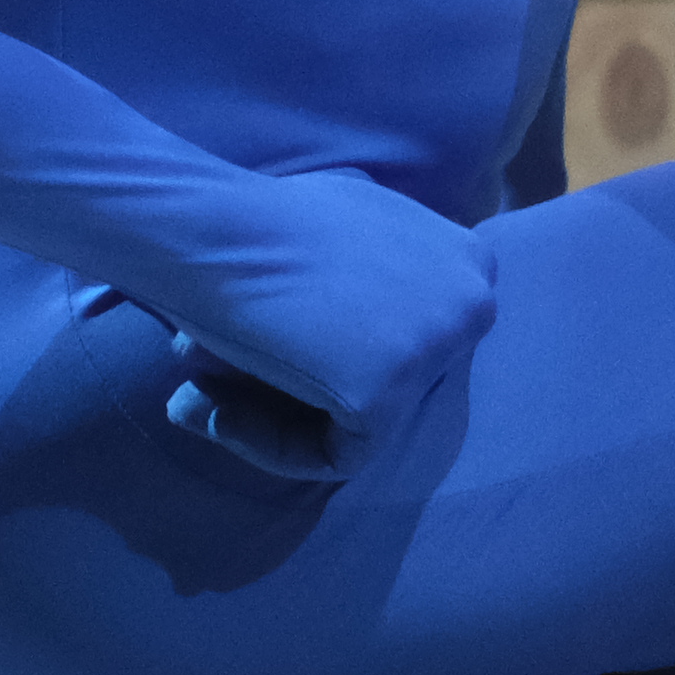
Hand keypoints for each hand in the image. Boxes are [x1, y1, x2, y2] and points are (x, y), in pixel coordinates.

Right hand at [150, 170, 497, 481]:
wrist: (210, 227)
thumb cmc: (257, 220)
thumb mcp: (355, 221)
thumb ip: (380, 270)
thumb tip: (355, 328)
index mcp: (472, 262)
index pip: (412, 342)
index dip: (335, 355)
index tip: (272, 353)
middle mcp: (472, 303)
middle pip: (396, 385)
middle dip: (311, 393)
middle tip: (225, 386)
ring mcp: (437, 348)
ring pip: (368, 426)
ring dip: (277, 421)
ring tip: (202, 398)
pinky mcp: (390, 393)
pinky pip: (338, 455)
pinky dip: (272, 446)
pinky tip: (216, 412)